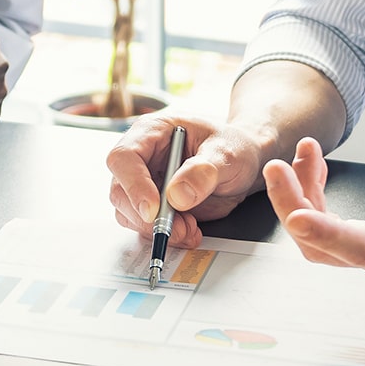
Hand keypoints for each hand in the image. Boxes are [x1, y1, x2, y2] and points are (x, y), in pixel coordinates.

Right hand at [106, 111, 268, 248]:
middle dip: (147, 217)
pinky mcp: (152, 203)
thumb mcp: (227, 154)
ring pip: (128, 212)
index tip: (153, 209)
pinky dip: (164, 234)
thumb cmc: (234, 148)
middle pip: (120, 189)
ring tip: (190, 228)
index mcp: (152, 131)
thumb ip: (203, 172)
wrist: (244, 163)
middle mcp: (142, 155)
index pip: (124, 157)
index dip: (133, 184)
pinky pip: (144, 225)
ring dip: (156, 228)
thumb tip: (176, 195)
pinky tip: (188, 230)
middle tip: (179, 228)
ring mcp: (145, 180)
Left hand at [263, 130, 364, 274]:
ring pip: (316, 240)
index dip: (328, 233)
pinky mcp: (364, 245)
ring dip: (298, 197)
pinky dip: (310, 197)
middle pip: (322, 249)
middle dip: (292, 206)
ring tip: (305, 152)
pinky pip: (324, 229)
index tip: (296, 216)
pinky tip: (314, 166)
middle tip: (277, 165)